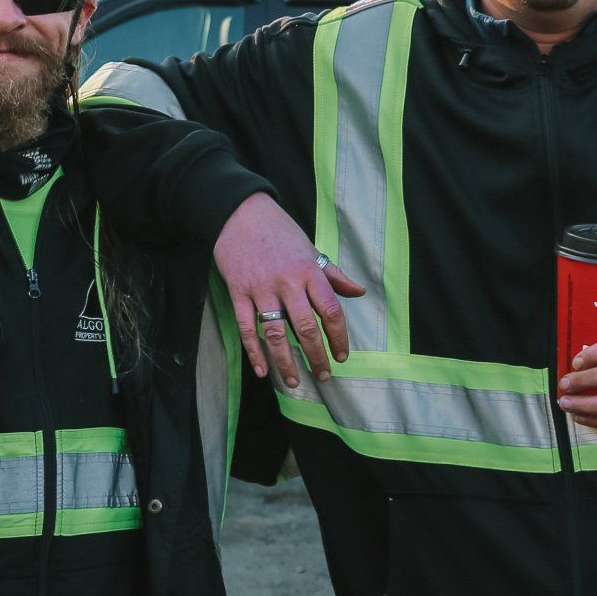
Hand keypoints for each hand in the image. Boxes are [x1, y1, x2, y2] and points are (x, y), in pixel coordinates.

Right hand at [212, 193, 364, 381]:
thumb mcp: (311, 249)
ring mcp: (261, 288)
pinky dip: (254, 352)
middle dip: (316, 356)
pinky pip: (247, 328)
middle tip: (323, 376)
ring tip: (294, 382)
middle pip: (305, 327)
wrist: (240, 213)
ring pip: (275, 333)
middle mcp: (287, 281)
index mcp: (310, 270)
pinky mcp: (238, 292)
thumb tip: (359, 292)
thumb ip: (334, 275)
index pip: (331, 310)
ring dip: (285, 361)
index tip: (342, 356)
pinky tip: (262, 370)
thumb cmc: (280, 232)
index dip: (339, 337)